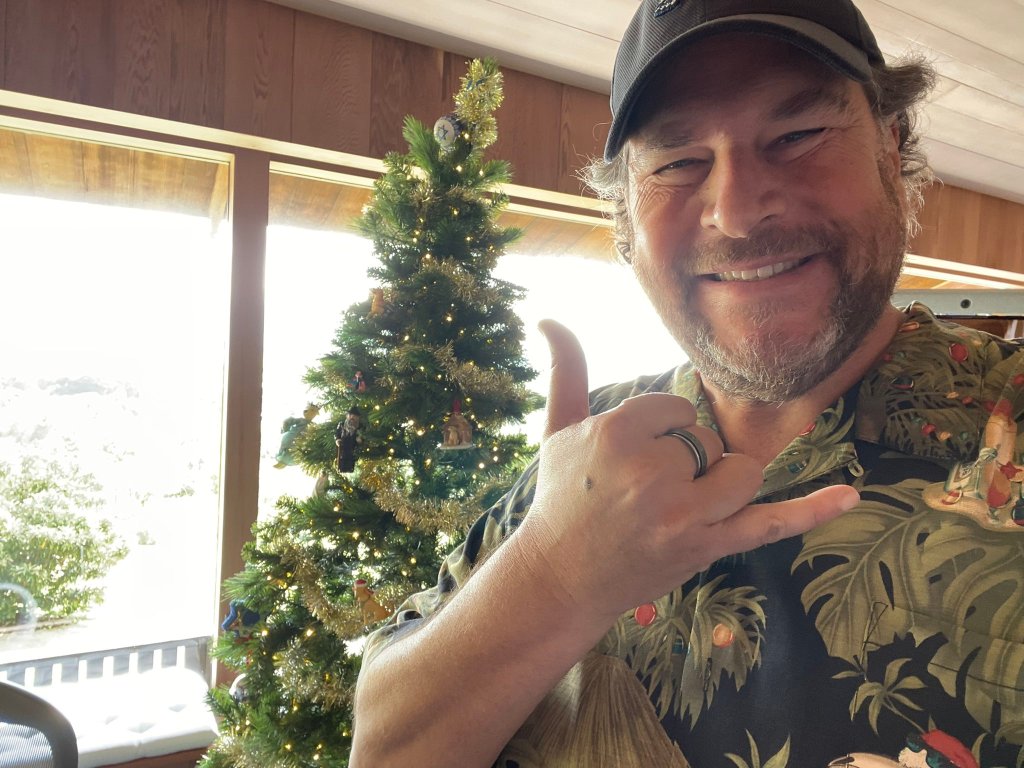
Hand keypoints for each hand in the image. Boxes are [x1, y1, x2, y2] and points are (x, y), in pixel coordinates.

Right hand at [517, 320, 858, 625]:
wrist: (560, 578)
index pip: (676, 408)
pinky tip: (851, 495)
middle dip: (683, 461)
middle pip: (707, 439)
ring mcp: (682, 514)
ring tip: (679, 504)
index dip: (659, 432)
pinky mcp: (705, 548)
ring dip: (719, 482)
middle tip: (642, 494)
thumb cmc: (560, 499)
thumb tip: (547, 317)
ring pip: (740, 471)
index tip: (630, 463)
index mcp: (616, 434)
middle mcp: (652, 472)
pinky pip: (769, 523)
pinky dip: (811, 510)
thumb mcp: (556, 431)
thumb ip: (565, 371)